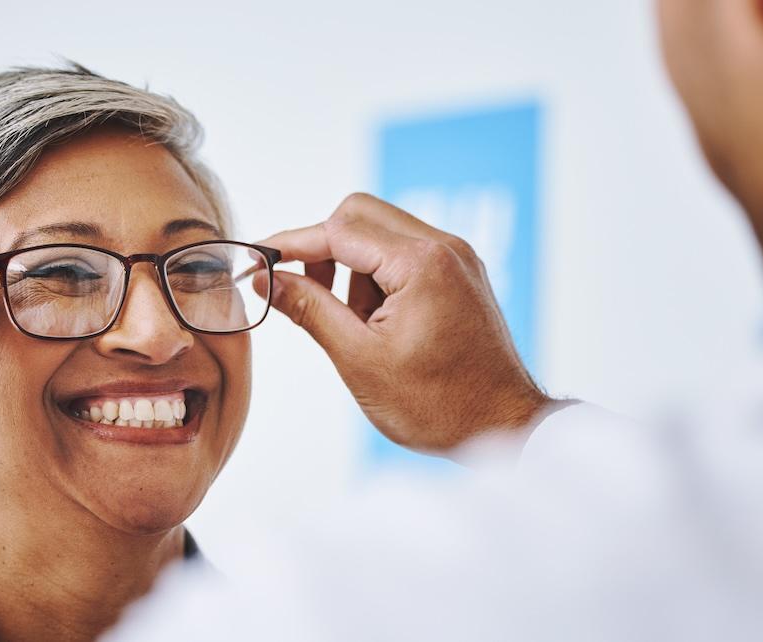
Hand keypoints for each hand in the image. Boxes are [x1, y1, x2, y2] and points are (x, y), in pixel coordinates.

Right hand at [257, 193, 551, 453]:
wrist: (504, 428)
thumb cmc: (438, 405)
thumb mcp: (359, 359)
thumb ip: (309, 309)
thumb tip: (266, 279)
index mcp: (421, 263)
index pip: (338, 230)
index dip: (291, 244)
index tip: (258, 261)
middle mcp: (444, 247)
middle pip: (359, 215)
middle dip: (322, 250)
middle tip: (303, 295)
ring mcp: (456, 258)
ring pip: (379, 233)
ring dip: (351, 267)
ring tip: (355, 327)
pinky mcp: (459, 273)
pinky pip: (404, 254)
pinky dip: (377, 278)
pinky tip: (375, 323)